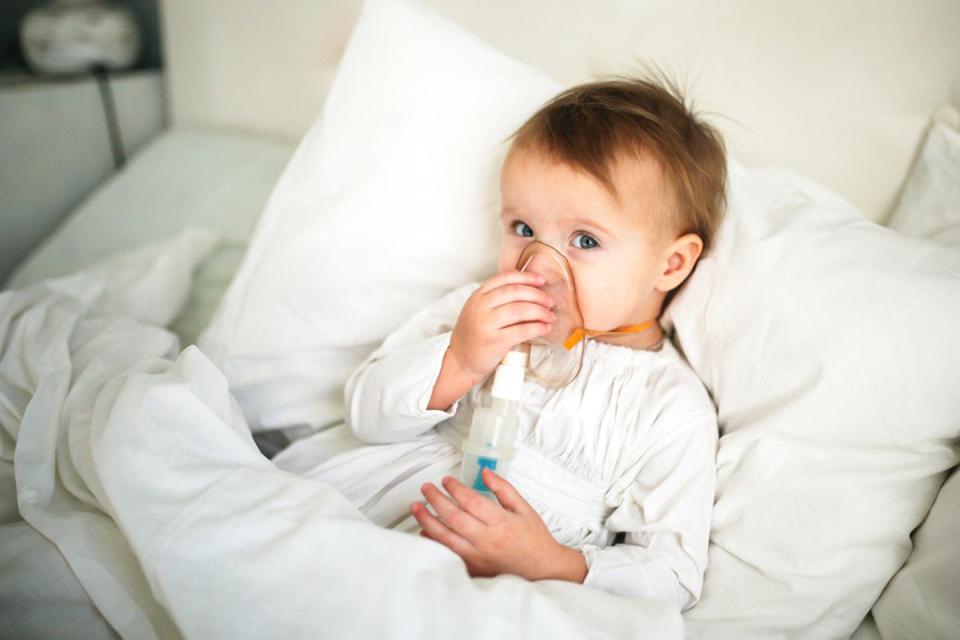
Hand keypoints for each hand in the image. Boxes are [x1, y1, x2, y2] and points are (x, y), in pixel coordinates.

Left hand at [411, 468, 587, 582]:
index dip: (455, 489)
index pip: (471, 501)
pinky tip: (425, 533)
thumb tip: (485, 472)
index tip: (446, 480)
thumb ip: (503, 488)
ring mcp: (478, 556)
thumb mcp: (523, 508)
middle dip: (435, 500)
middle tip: (426, 488)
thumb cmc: (534, 539)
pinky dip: (434, 543)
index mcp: (500, 522)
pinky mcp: (473, 568)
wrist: (543, 569)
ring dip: (428, 521)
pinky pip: (448, 554)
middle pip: (453, 517)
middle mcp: (486, 540)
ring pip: (445, 537)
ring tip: (417, 507)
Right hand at [448, 271, 554, 381]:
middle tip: (550, 302)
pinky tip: (545, 328)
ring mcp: (487, 323)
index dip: (526, 277)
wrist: (460, 361)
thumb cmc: (473, 335)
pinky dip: (538, 328)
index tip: (541, 280)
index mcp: (478, 296)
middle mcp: (481, 306)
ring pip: (521, 310)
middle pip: (516, 292)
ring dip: (541, 312)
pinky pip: (523, 330)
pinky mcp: (495, 341)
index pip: (504, 278)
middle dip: (538, 295)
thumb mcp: (478, 310)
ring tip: (550, 316)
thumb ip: (495, 299)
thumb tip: (529, 291)